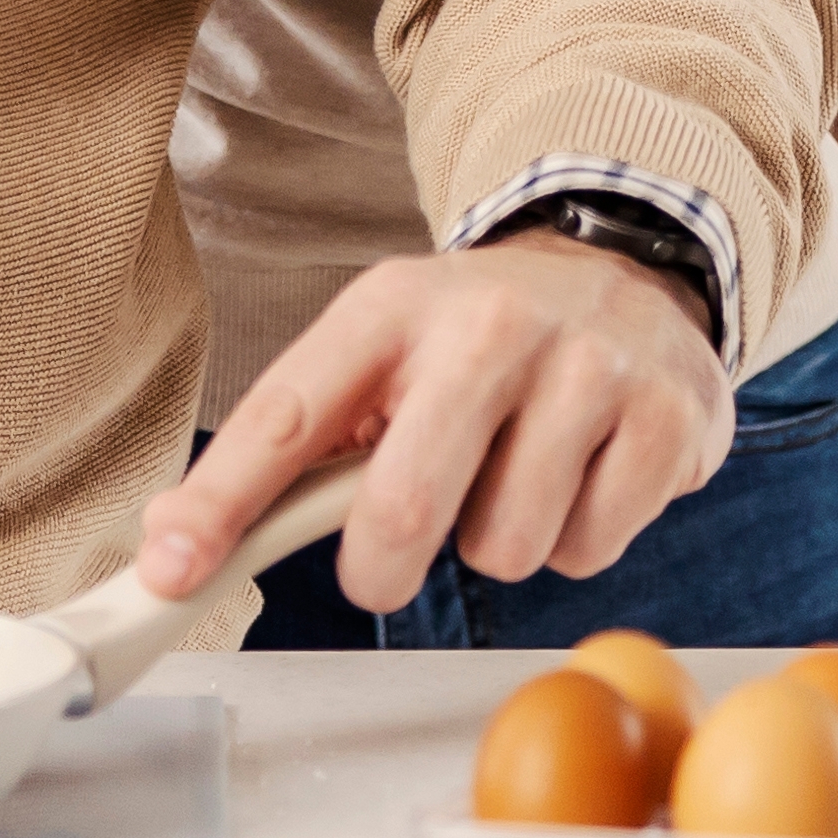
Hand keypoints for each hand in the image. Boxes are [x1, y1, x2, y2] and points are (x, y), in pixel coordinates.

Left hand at [137, 229, 728, 612]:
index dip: (223, 501)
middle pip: (402, 505)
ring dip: (496, 542)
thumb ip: (295, 448)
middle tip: (385, 562)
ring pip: (505, 546)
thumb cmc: (478, 340)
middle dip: (380, 569)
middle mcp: (491, 325)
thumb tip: (176, 543)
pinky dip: (574, 540)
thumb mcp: (382, 354)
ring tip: (512, 478)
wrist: (627, 268)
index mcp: (394, 307)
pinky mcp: (667, 417)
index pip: (289, 412)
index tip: (170, 569)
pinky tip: (579, 476)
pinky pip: (588, 549)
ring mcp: (588, 367)